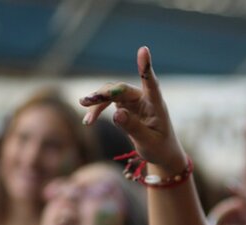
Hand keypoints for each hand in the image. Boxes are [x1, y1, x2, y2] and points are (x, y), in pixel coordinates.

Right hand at [79, 46, 185, 173]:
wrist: (161, 153)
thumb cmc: (160, 148)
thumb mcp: (147, 142)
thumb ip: (133, 128)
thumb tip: (116, 114)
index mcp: (156, 105)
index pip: (151, 83)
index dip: (146, 67)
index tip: (144, 50)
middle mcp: (145, 98)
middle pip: (121, 89)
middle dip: (104, 94)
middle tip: (86, 101)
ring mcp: (134, 100)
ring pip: (111, 94)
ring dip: (97, 101)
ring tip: (84, 111)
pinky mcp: (126, 105)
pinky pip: (108, 102)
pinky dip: (97, 110)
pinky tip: (88, 121)